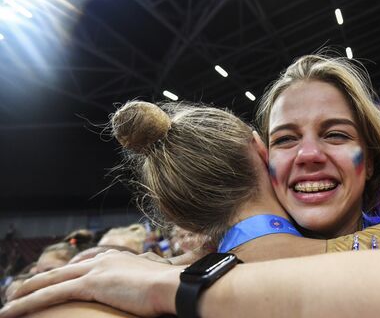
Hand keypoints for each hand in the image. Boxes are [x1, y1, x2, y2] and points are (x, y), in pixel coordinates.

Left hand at [0, 250, 179, 317]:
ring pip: (52, 280)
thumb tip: (150, 290)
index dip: (71, 269)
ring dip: (27, 290)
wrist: (173, 285)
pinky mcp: (91, 284)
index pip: (89, 261)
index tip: (63, 275)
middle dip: (44, 278)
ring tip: (9, 300)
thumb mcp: (157, 280)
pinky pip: (51, 293)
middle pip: (66, 269)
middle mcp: (106, 259)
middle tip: (24, 288)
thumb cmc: (171, 288)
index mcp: (121, 258)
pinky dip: (28, 301)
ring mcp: (97, 270)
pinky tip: (11, 310)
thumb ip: (146, 281)